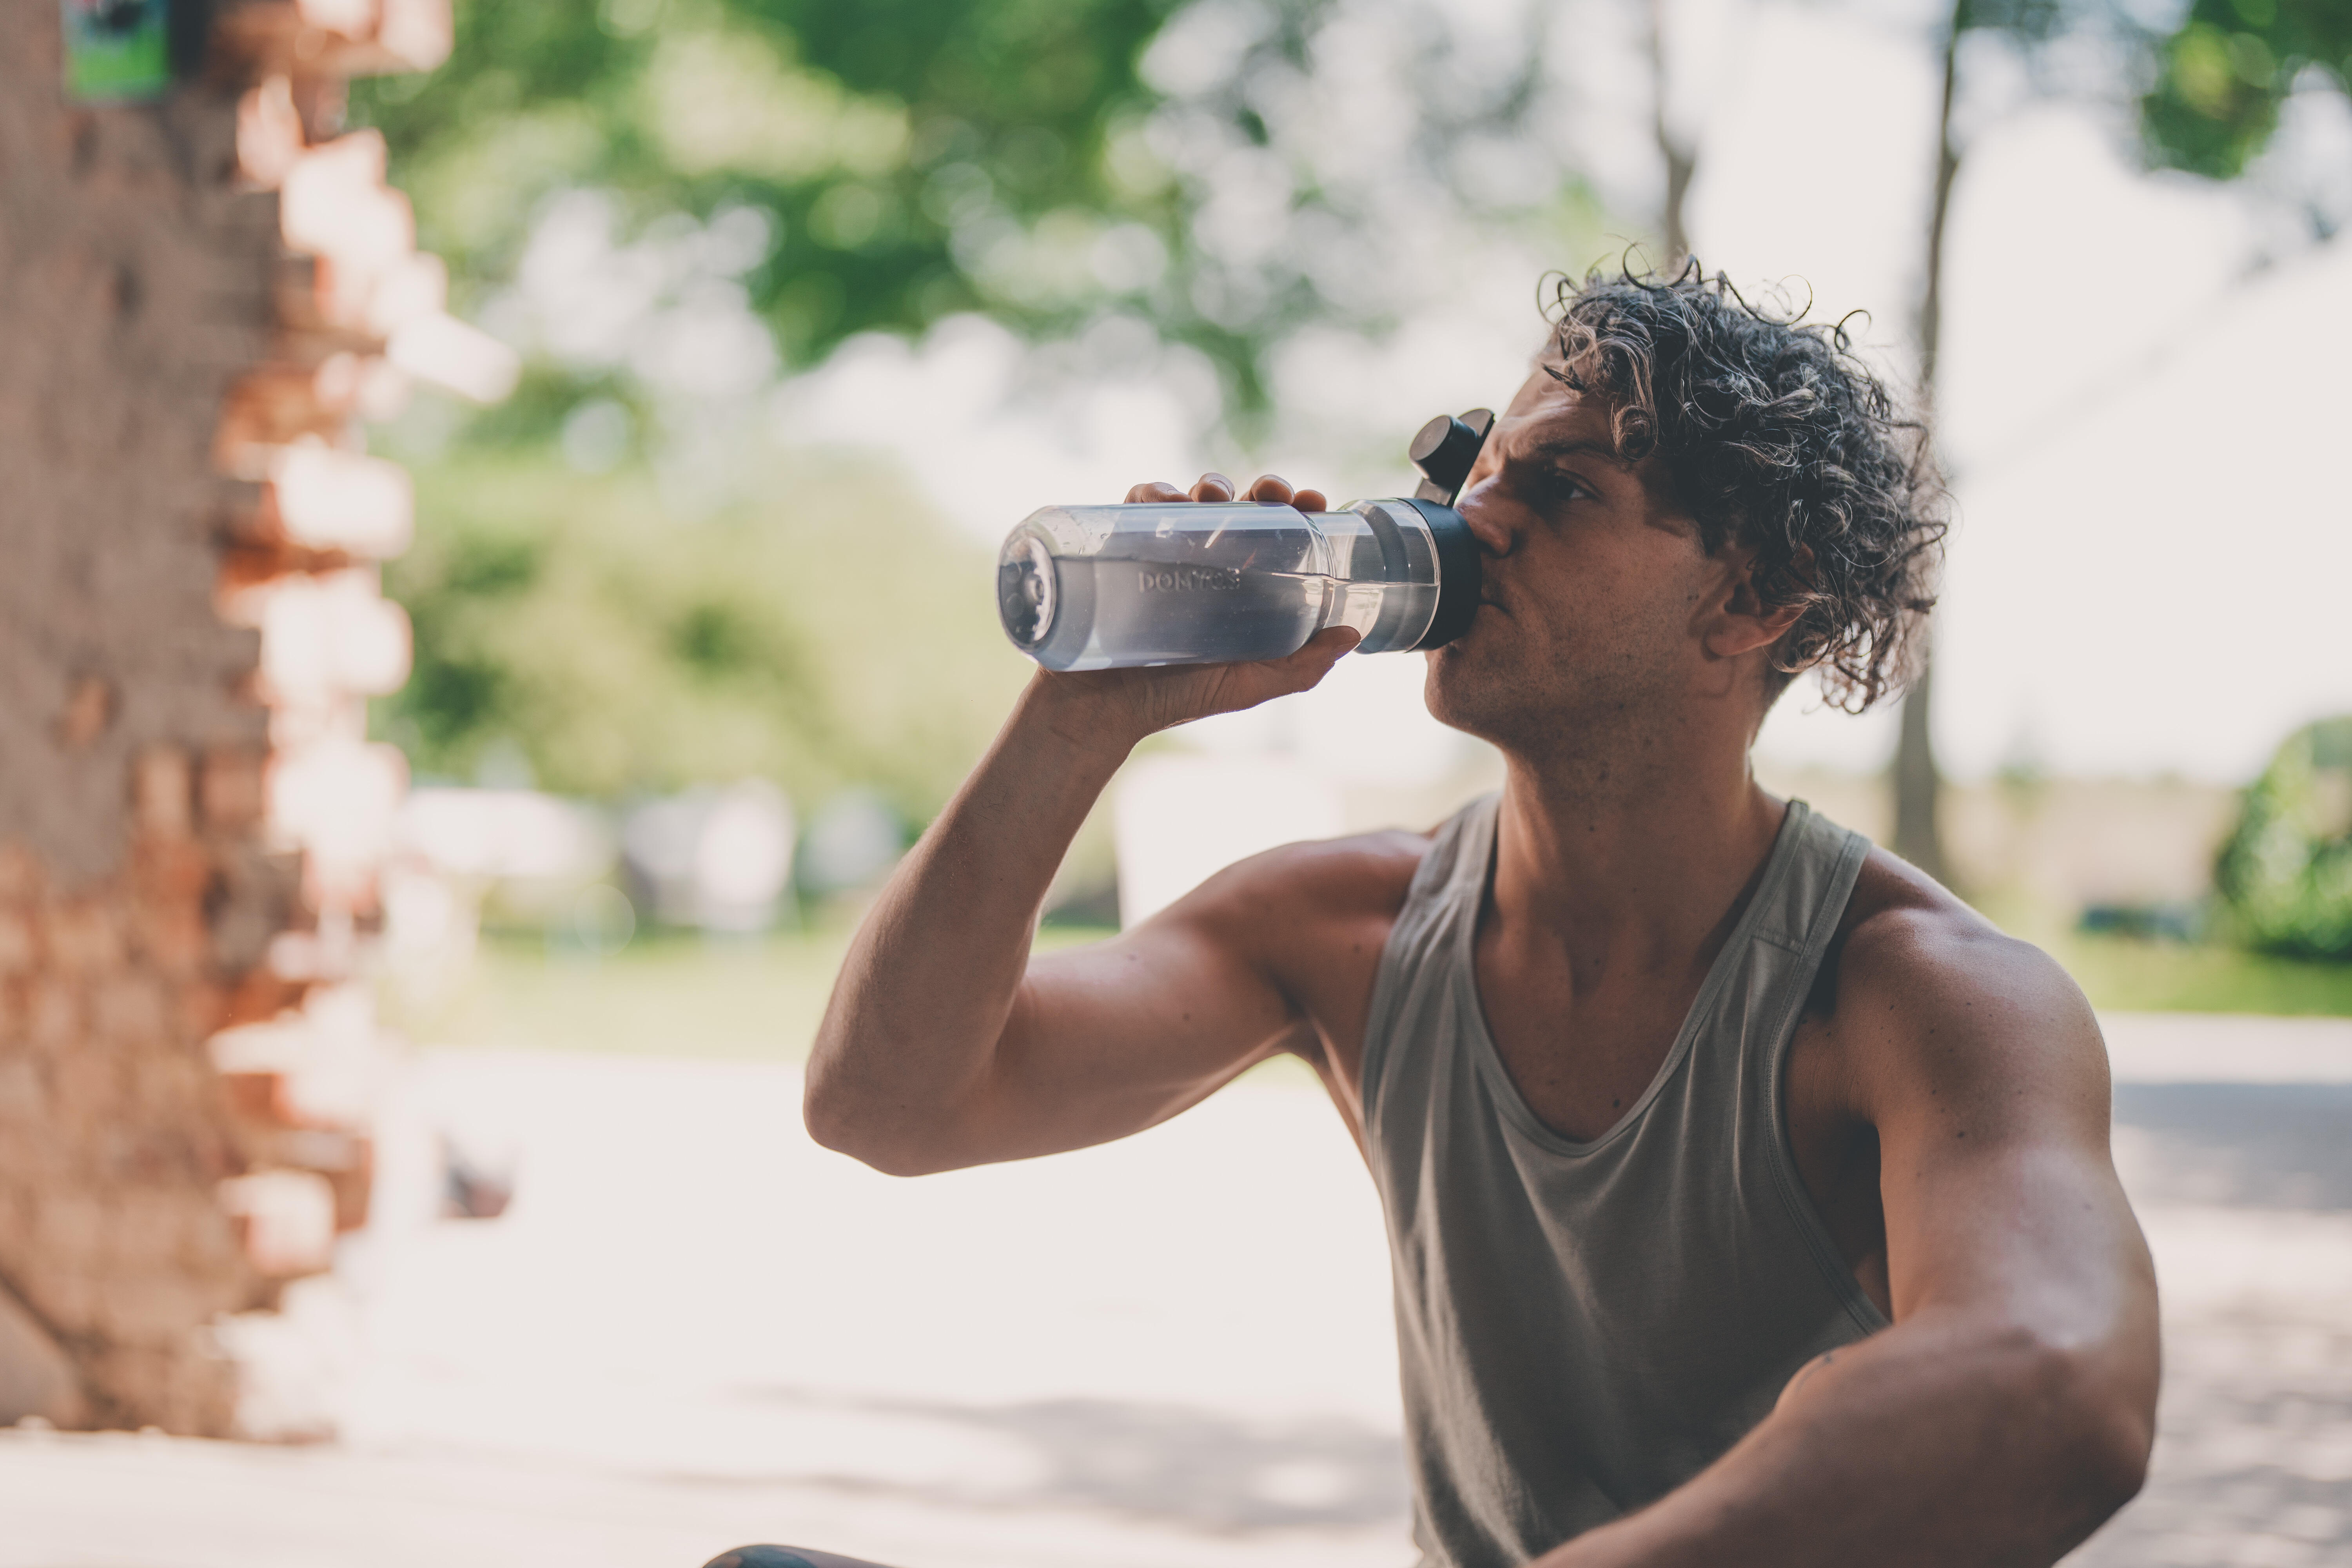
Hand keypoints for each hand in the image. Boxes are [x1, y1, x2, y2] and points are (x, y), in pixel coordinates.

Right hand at [1026, 471, 1356, 753]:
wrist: (1100, 711)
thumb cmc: (1174, 700)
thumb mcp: (1247, 685)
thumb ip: (1301, 668)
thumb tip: (1353, 634)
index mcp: (1240, 587)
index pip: (1276, 537)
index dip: (1296, 512)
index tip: (1311, 501)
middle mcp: (1204, 565)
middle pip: (1240, 508)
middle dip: (1260, 489)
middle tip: (1269, 493)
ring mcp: (1161, 554)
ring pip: (1192, 497)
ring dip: (1210, 483)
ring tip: (1213, 495)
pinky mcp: (1120, 550)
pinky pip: (1136, 504)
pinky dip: (1152, 491)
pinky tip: (1166, 500)